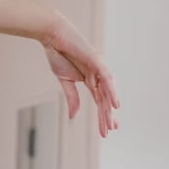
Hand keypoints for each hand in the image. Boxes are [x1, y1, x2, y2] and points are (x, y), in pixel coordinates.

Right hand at [44, 14, 119, 137]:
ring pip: (107, 93)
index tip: (106, 130)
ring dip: (109, 109)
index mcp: (89, 80)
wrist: (53, 37)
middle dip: (106, 116)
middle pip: (104, 100)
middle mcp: (97, 75)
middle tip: (110, 131)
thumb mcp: (64, 81)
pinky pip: (107, 79)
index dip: (102, 116)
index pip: (99, 101)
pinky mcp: (97, 61)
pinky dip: (112, 92)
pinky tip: (115, 105)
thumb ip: (72, 98)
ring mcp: (99, 68)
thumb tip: (74, 116)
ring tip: (111, 123)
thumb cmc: (57, 55)